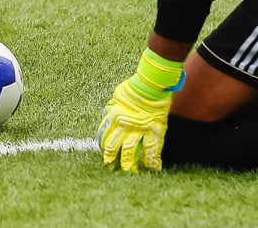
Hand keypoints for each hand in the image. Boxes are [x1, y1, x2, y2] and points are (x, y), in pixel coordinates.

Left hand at [99, 50, 185, 172]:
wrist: (151, 86)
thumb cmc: (133, 88)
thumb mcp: (117, 96)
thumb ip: (113, 107)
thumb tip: (109, 111)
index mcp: (114, 116)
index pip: (105, 135)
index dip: (103, 146)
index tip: (104, 153)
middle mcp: (124, 125)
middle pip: (115, 146)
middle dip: (112, 159)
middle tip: (110, 168)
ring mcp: (139, 129)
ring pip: (131, 151)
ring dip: (129, 163)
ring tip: (128, 172)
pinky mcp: (154, 131)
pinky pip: (152, 149)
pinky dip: (152, 160)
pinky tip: (152, 168)